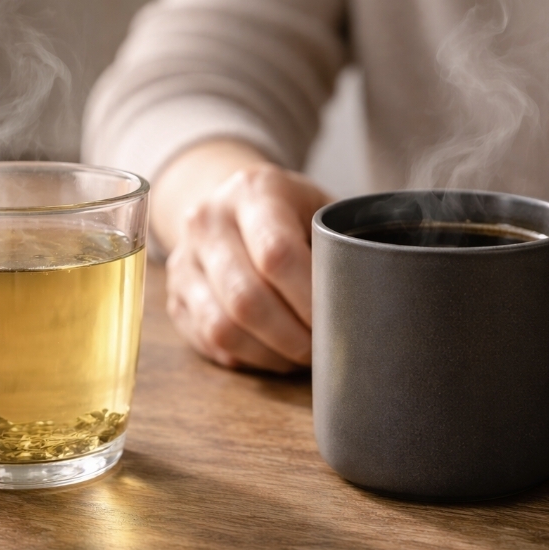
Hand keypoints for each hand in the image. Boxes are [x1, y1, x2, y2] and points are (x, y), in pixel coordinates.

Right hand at [165, 163, 330, 371]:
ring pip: (222, 328)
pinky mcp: (175, 297)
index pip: (277, 254)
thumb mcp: (318, 207)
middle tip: (323, 348)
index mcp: (252, 192)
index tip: (339, 317)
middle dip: (293, 336)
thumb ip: (341, 244)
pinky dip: (248, 357)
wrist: (227, 202)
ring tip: (301, 355)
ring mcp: (184, 261)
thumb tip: (373, 303)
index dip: (310, 298)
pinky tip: (274, 352)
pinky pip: (209, 342)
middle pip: (245, 298)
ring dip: (270, 354)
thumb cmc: (289, 212)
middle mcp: (207, 222)